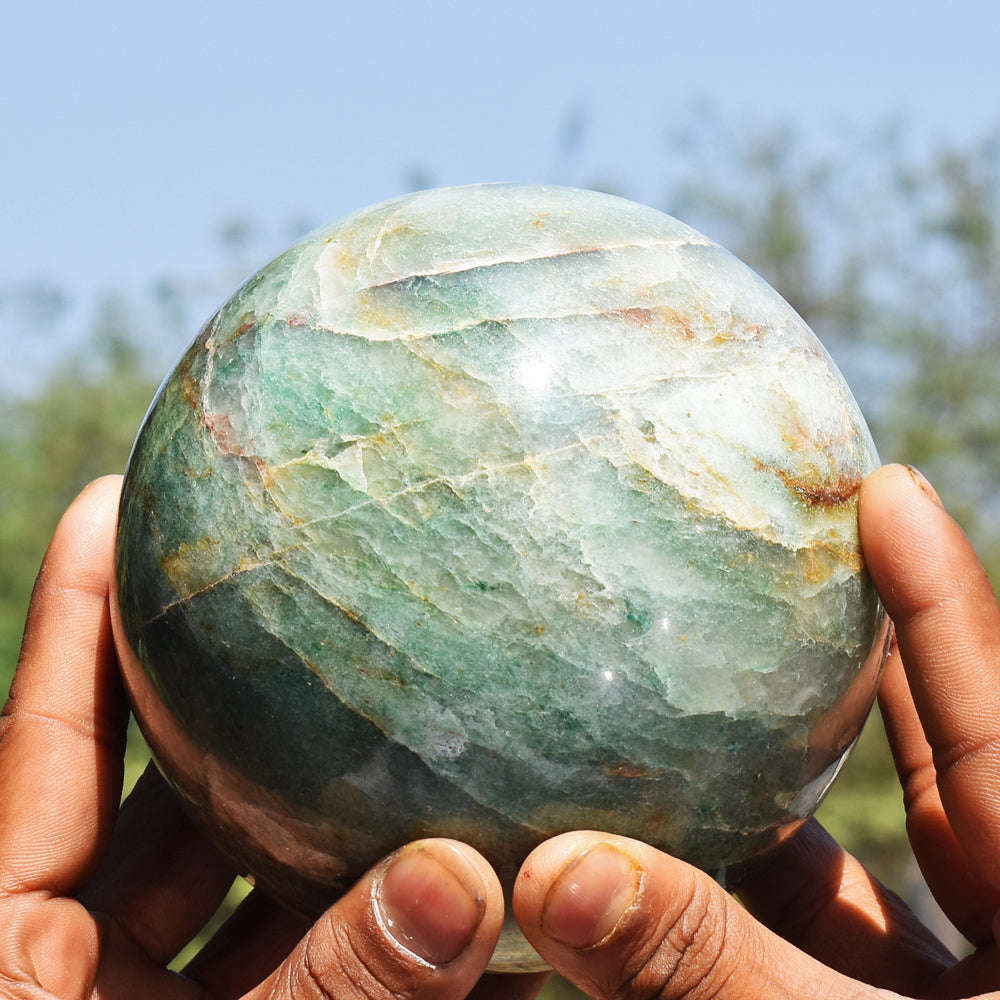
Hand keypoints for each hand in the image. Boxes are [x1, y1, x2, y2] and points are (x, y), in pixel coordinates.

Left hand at [0, 477, 544, 999]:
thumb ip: (337, 986)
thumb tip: (466, 875)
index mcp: (11, 951)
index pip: (40, 733)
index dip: (76, 606)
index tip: (117, 494)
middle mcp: (70, 960)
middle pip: (158, 785)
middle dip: (236, 698)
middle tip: (311, 600)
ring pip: (233, 865)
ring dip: (314, 809)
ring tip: (395, 722)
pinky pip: (286, 950)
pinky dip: (352, 914)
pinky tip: (439, 877)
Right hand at [508, 463, 999, 998]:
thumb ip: (703, 968)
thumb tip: (548, 870)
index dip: (940, 593)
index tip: (887, 483)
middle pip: (937, 753)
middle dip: (855, 653)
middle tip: (782, 554)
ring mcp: (955, 979)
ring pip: (859, 844)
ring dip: (772, 773)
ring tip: (694, 679)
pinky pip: (813, 921)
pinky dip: (742, 870)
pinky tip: (661, 832)